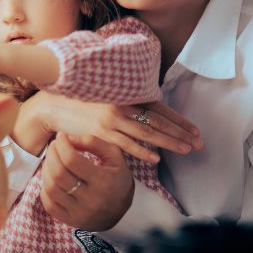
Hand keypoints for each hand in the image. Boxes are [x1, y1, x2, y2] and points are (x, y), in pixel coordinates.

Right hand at [15, 92, 202, 162]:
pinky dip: (142, 151)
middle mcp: (123, 104)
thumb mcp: (107, 96)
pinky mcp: (100, 131)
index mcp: (126, 94)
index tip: (195, 130)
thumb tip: (147, 111)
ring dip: (168, 142)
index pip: (160, 108)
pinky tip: (156, 158)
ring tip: (186, 150)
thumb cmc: (82, 100)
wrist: (54, 104)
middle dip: (180, 132)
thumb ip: (127, 102)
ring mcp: (112, 118)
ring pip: (146, 132)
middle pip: (158, 120)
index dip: (179, 120)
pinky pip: (125, 143)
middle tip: (199, 143)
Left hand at [40, 132, 133, 230]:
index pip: (72, 160)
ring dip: (46, 169)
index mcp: (103, 181)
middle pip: (59, 173)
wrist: (122, 213)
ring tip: (51, 160)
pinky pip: (49, 204)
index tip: (61, 136)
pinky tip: (51, 178)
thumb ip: (93, 142)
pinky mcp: (70, 221)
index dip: (62, 145)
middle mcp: (91, 200)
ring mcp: (79, 213)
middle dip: (52, 154)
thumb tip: (68, 138)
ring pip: (51, 188)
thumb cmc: (117, 179)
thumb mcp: (114, 156)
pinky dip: (45, 188)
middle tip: (54, 146)